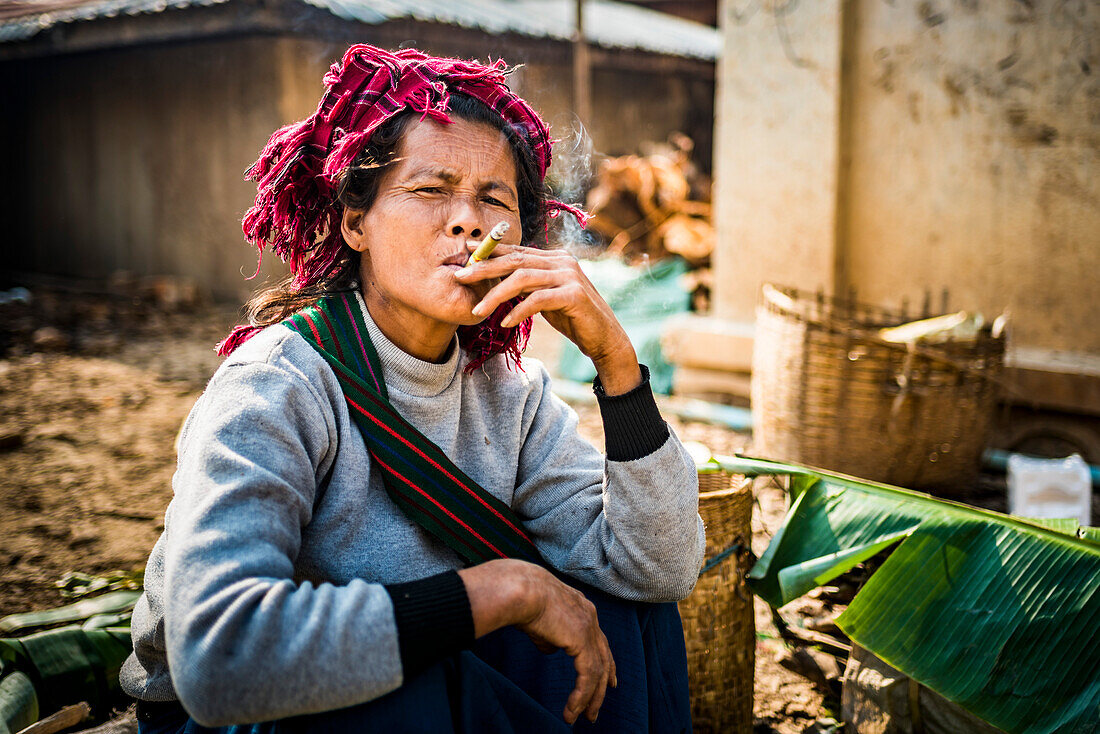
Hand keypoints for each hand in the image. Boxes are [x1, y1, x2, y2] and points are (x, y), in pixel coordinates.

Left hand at [454, 244, 641, 394]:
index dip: (490, 251)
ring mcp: (569, 276)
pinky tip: (505, 322)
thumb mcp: (545, 297)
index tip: (465, 251)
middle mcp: (562, 261)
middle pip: (515, 260)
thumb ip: (528, 285)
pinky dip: (518, 310)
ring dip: (496, 295)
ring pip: (522, 278)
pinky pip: (538, 300)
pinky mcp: (574, 295)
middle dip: (484, 268)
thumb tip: (499, 277)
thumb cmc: (573, 319)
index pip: (516, 251)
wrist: (604, 339)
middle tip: (460, 277)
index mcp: (554, 258)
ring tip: (477, 310)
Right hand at [458, 560, 617, 723]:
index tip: (609, 680)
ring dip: (590, 697)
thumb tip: (551, 650)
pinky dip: (581, 696)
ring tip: (582, 717)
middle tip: (595, 708)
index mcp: (581, 607)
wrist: (520, 589)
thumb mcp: (538, 619)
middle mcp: (590, 616)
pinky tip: (572, 710)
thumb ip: (548, 636)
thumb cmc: (521, 598)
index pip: (598, 639)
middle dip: (602, 684)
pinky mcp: (583, 641)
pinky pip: (588, 676)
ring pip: (598, 670)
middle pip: (604, 656)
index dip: (604, 661)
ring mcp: (589, 627)